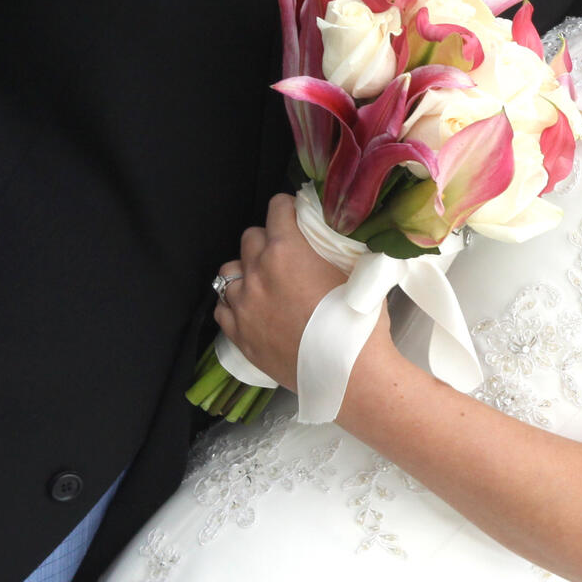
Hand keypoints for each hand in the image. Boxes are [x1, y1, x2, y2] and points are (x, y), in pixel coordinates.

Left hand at [210, 193, 367, 390]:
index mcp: (286, 250)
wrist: (349, 373)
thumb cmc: (360, 321)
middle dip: (267, 238)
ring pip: (229, 272)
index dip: (288, 208)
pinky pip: (222, 308)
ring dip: (247, 270)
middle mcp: (257, 273)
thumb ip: (339, 247)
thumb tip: (342, 233)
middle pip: (250, 237)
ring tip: (264, 280)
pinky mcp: (238, 335)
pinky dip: (234, 303)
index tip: (295, 214)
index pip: (276, 209)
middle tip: (285, 250)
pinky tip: (251, 307)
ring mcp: (243, 305)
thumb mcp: (357, 271)